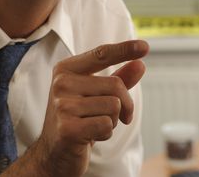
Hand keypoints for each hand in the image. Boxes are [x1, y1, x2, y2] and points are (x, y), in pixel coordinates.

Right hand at [5, 39, 148, 176]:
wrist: (54, 153)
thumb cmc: (77, 119)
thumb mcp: (97, 95)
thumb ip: (118, 79)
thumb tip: (140, 64)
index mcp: (66, 69)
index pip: (101, 54)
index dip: (124, 49)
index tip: (145, 46)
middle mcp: (62, 83)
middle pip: (116, 85)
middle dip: (125, 105)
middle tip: (117, 117)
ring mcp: (62, 105)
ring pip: (114, 106)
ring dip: (113, 121)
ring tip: (95, 125)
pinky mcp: (68, 128)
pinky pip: (106, 125)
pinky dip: (106, 134)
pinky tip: (90, 136)